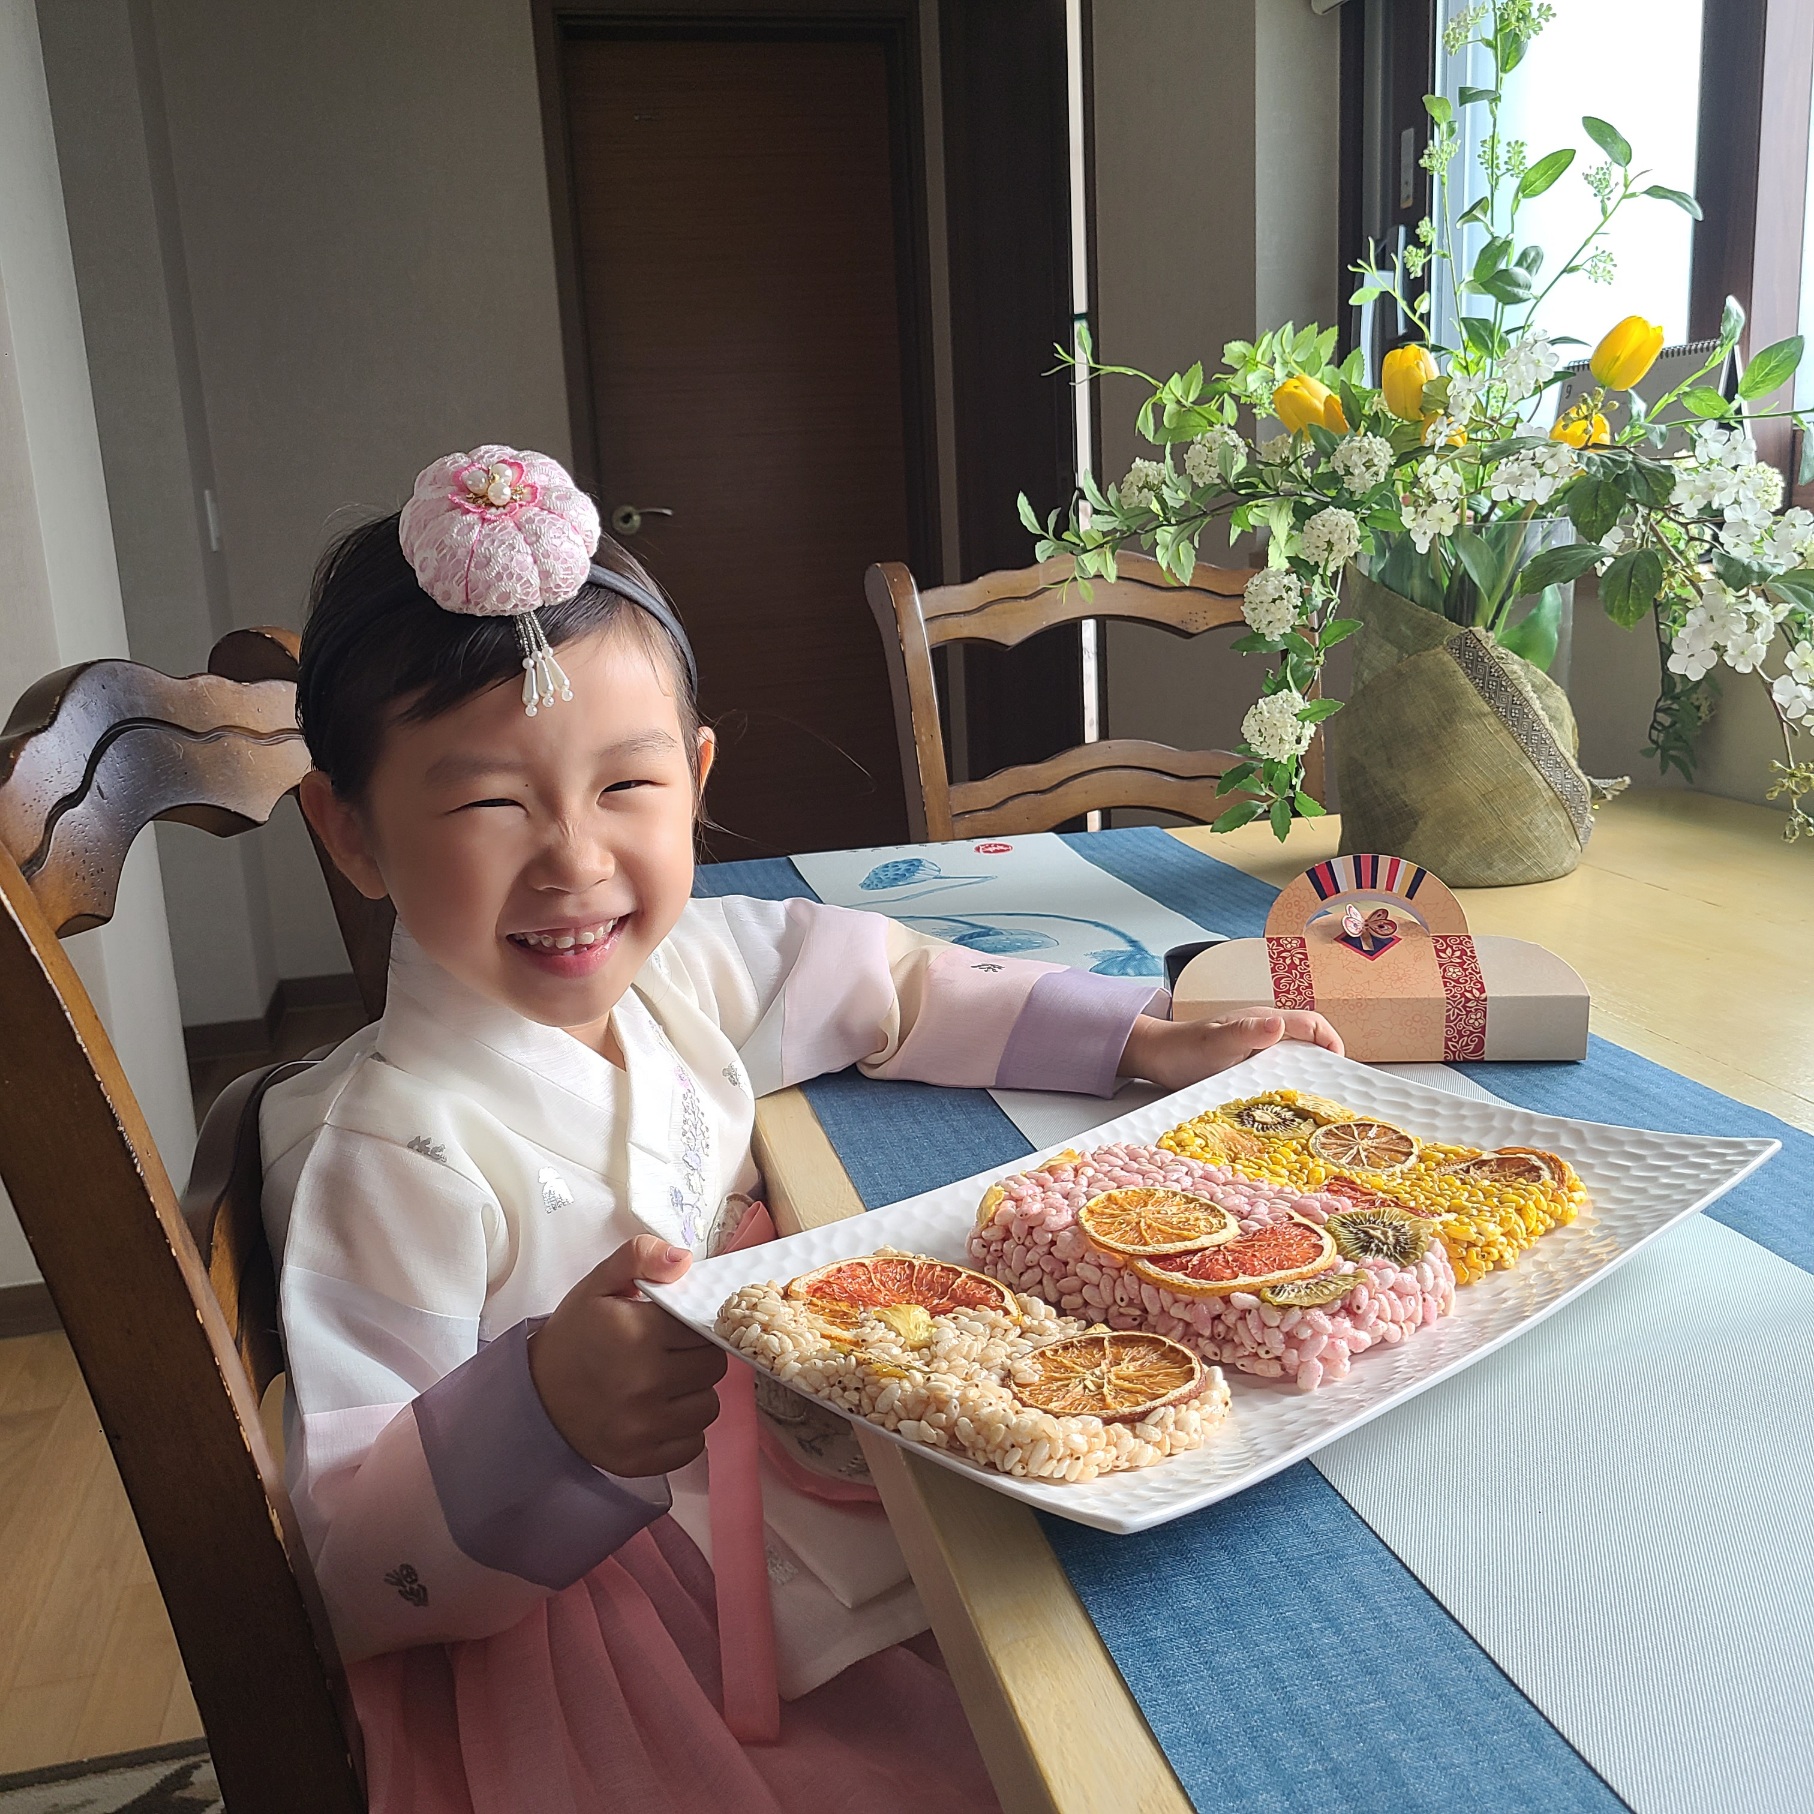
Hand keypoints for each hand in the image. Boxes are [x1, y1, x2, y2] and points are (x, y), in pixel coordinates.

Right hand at [528, 1235, 727, 1476]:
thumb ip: (640, 1258)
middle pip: (712, 1367)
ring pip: (709, 1406)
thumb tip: (684, 1259)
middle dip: (697, 1357)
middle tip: (670, 1355)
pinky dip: (683, 1431)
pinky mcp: (640, 1460)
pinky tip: (659, 1414)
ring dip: (694, 1394)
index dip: (692, 1326)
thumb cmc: (574, 1336)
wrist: (533, 1395)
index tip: (674, 1330)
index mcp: (637, 1334)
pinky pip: (694, 1444)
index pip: (703, 1328)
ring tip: (665, 1385)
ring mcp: (643, 1427)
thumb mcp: (599, 1285)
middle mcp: (644, 1383)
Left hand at [1118, 1009, 1342, 1090]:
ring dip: (1307, 1080)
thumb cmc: (1183, 1047)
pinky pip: (1278, 1076)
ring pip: (1296, 1063)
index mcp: (1265, 1022)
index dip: (1332, 1043)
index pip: (1312, 1024)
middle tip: (1335, 1098)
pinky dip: (1288, 1089)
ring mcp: (1259, 1052)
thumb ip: (1246, 1032)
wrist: (1156, 1057)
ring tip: (1316, 1109)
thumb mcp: (1215, 1041)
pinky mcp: (1250, 1068)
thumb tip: (1279, 1024)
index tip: (1342, 1070)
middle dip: (1326, 1066)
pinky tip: (1286, 1110)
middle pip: (1310, 1045)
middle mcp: (1267, 1034)